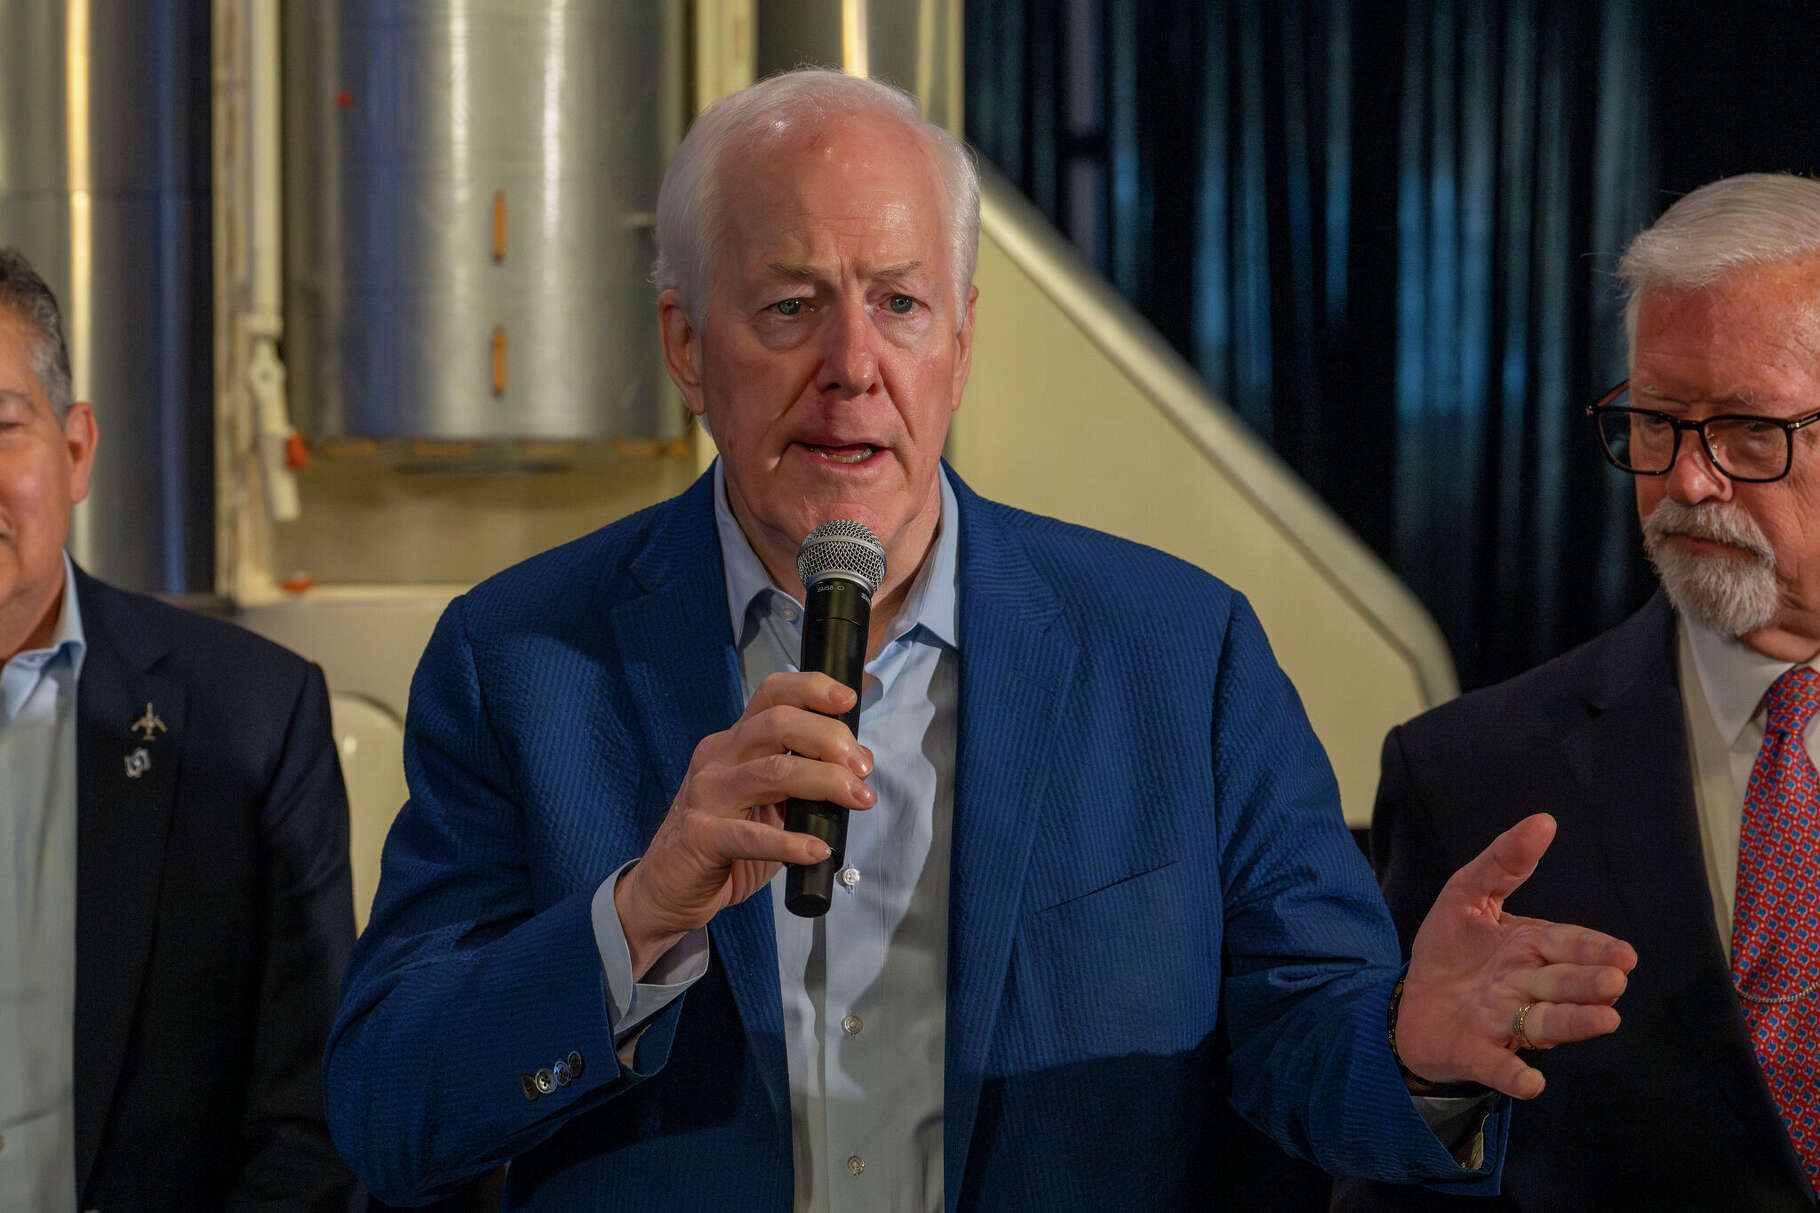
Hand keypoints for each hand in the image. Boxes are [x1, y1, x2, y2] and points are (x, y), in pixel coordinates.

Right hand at [615, 671, 874, 977]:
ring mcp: (707, 795)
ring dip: (825, 782)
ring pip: (772, 771)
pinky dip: (791, 842)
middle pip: (777, 723)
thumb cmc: (725, 843)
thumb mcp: (765, 800)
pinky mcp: (701, 836)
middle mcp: (719, 758)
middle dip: (829, 738)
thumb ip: (800, 778)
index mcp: (735, 742)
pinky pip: (751, 835)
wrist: (667, 889)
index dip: (812, 689)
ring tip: (860, 799)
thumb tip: (856, 767)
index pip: (772, 695)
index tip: (849, 700)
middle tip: (863, 767)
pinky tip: (818, 850)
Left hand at [1394, 813, 1636, 1098]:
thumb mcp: (1467, 895)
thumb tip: (1544, 820)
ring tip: (1606, 1020)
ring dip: (1574, 1024)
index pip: (1567, 945)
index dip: (1594, 949)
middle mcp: (1525, 988)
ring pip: (1545, 1023)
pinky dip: (1515, 1074)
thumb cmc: (1449, 950)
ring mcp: (1504, 1022)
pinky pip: (1499, 1065)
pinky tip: (1531, 1082)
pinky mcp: (1476, 1052)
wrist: (1407, 1001)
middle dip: (1590, 983)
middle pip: (1563, 984)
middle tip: (1615, 981)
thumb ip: (1503, 861)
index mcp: (1528, 949)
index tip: (1624, 954)